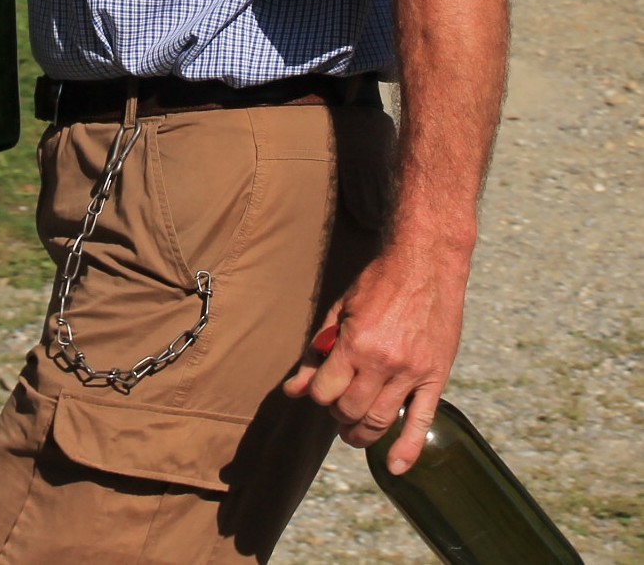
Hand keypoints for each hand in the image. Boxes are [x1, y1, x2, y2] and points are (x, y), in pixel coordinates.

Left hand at [283, 242, 469, 472]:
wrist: (425, 263)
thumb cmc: (378, 282)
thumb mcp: (340, 309)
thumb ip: (318, 350)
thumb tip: (294, 388)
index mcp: (356, 344)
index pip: (324, 391)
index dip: (316, 393)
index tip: (319, 388)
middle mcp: (384, 363)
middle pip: (350, 410)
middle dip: (337, 412)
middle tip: (338, 405)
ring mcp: (412, 372)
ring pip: (380, 420)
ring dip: (361, 432)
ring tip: (354, 430)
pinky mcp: (436, 376)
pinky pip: (422, 420)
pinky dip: (408, 448)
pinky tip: (394, 466)